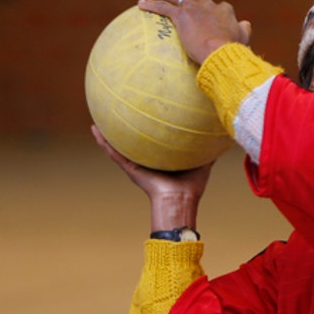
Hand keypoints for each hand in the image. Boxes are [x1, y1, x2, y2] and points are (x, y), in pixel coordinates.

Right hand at [92, 125, 212, 229]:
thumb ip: (207, 149)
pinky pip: (114, 153)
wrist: (180, 201)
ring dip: (107, 135)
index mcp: (160, 160)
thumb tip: (218, 135)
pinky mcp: (130, 168)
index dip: (148, 130)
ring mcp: (136, 165)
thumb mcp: (202, 161)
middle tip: (116, 112)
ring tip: (97, 120)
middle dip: (125, 131)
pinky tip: (95, 129)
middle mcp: (146, 162)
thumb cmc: (192, 186)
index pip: (152, 142)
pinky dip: (103, 142)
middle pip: (133, 143)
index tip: (143, 114)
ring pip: (118, 147)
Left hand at [138, 0, 251, 63]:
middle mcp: (209, 6)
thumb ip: (244, 29)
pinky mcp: (181, 16)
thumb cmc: (232, 49)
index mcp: (224, 11)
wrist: (220, 51)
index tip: (209, 14)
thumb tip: (246, 23)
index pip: (218, 6)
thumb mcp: (243, 38)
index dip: (212, 9)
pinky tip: (142, 4)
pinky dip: (151, 5)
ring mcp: (194, 9)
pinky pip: (163, 8)